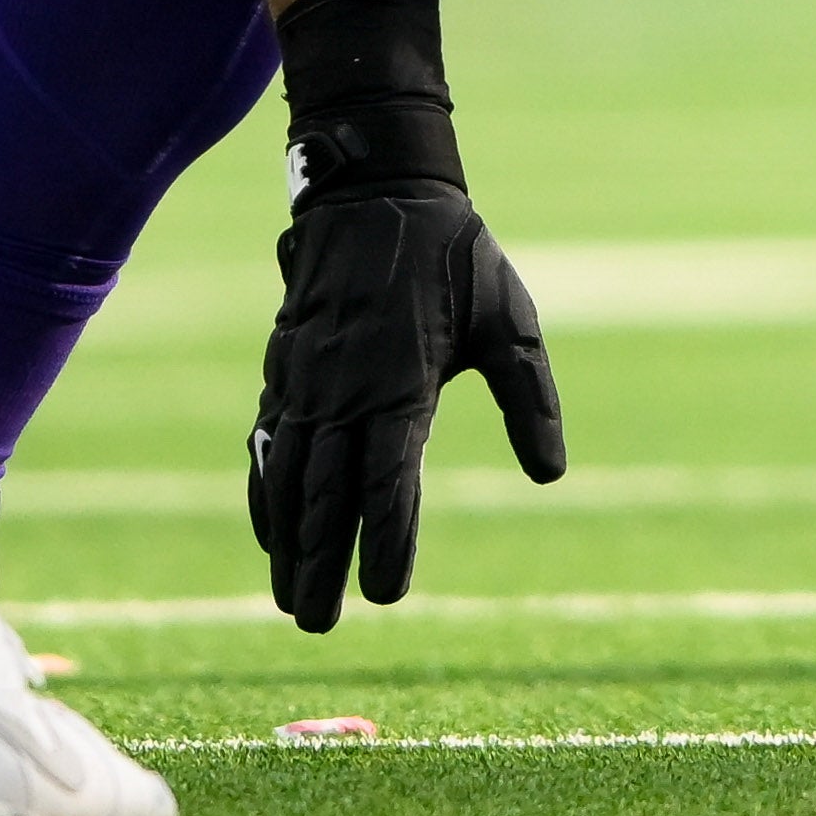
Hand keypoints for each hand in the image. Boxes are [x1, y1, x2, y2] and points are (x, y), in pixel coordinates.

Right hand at [247, 186, 563, 632]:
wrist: (376, 190)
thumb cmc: (455, 257)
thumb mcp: (509, 320)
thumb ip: (530, 398)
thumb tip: (549, 474)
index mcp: (401, 383)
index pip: (388, 482)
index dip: (384, 541)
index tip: (384, 595)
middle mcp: (343, 391)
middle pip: (324, 495)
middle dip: (318, 564)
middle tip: (317, 625)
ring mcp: (306, 381)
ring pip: (289, 477)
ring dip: (286, 541)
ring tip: (288, 598)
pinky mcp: (286, 368)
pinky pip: (270, 442)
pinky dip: (265, 491)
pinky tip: (270, 531)